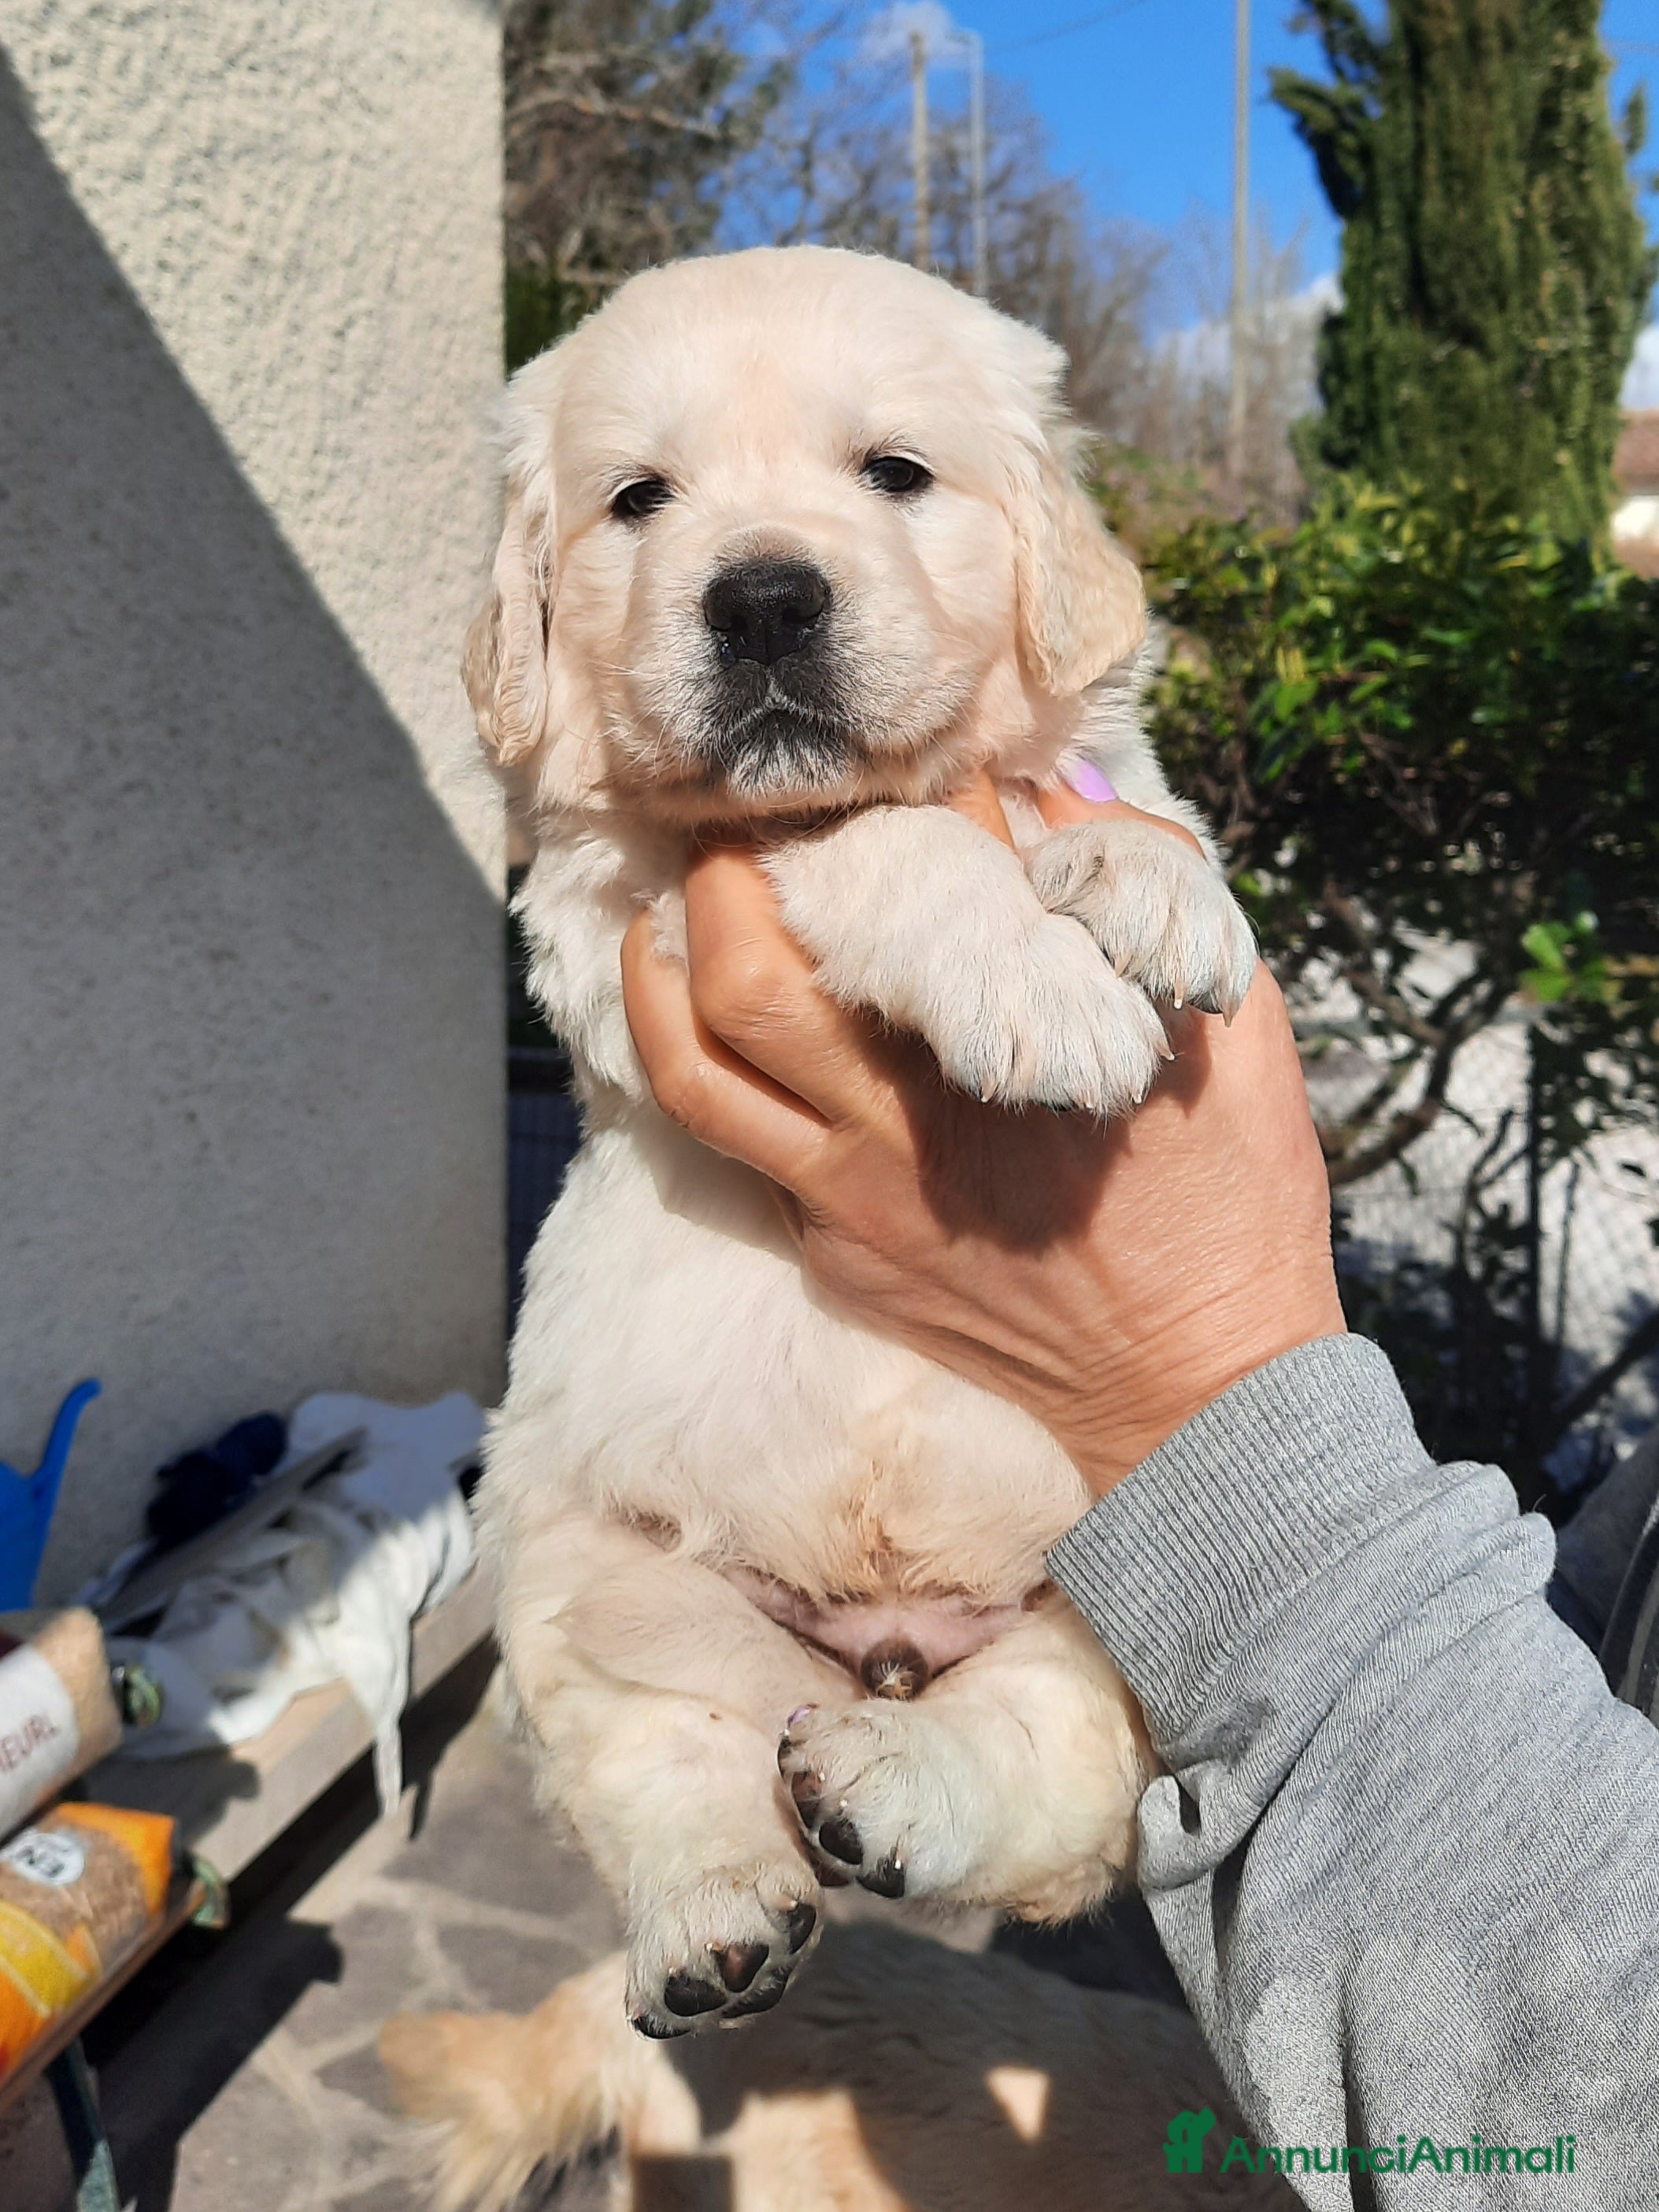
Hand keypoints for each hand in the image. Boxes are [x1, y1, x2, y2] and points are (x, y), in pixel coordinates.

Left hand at [620, 778, 1344, 1495]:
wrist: (1200, 1386)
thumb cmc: (1233, 1197)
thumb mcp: (1237, 1025)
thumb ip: (1154, 895)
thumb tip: (1060, 800)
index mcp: (1017, 1043)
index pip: (916, 883)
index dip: (896, 806)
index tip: (892, 771)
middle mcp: (912, 1121)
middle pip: (752, 975)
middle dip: (723, 875)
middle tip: (733, 819)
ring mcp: (858, 1199)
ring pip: (699, 1070)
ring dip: (661, 973)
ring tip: (665, 911)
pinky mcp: (839, 1254)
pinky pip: (737, 1151)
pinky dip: (703, 1067)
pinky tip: (707, 1023)